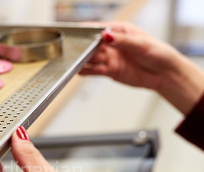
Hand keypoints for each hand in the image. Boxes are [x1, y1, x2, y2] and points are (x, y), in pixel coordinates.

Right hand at [80, 21, 203, 114]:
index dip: (89, 30)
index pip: (101, 28)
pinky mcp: (111, 71)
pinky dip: (87, 71)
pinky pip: (96, 70)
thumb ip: (122, 41)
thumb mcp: (141, 44)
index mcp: (122, 31)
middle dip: (84, 46)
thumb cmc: (159, 54)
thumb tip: (106, 37)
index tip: (78, 31)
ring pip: (93, 58)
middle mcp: (114, 44)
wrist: (164, 74)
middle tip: (75, 49)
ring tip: (75, 61)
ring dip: (84, 59)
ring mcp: (112, 58)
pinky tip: (80, 70)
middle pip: (94, 44)